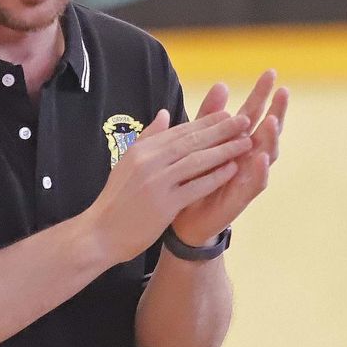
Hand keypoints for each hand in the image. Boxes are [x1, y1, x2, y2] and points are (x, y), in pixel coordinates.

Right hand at [84, 109, 254, 263]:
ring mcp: (157, 182)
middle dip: (221, 129)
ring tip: (245, 142)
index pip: (179, 130)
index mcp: (141, 150)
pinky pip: (196, 187)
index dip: (206, 121)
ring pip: (197, 160)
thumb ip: (148, 138)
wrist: (100, 233)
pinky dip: (215, 176)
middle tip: (244, 120)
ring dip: (224, 150)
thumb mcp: (127, 162)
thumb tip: (165, 114)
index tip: (227, 113)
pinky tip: (233, 169)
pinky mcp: (164, 204)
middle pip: (191, 141)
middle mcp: (149, 161)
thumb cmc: (116, 200)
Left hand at [169, 70, 288, 247]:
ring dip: (272, 138)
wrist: (184, 218)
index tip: (270, 72)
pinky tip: (261, 158)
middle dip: (277, 110)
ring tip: (274, 121)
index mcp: (237, 142)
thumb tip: (222, 84)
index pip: (254, 114)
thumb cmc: (195, 178)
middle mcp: (248, 157)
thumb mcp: (200, 142)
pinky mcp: (241, 197)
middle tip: (283, 91)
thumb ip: (209, 117)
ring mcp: (247, 177)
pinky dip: (259, 171)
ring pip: (266, 155)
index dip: (262, 94)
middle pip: (268, 130)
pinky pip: (255, 184)